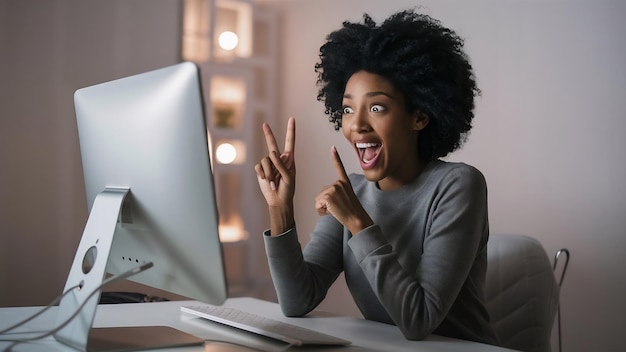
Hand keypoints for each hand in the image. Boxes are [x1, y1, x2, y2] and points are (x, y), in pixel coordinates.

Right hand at [254, 117, 295, 233]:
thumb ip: (281, 164)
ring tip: (273, 182)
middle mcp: (278, 160)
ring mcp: (269, 165)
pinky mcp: (261, 170)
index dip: (290, 131)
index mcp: (289, 160)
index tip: (292, 119)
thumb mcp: (289, 177)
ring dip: (269, 172)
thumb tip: (272, 152)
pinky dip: (263, 174)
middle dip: (268, 134)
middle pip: (272, 144)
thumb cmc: (288, 190)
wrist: (278, 201)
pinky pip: (259, 167)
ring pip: (265, 160)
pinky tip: (267, 181)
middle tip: (264, 124)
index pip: (290, 143)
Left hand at [315, 146, 372, 234]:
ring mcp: (333, 188)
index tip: (333, 148)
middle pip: (322, 192)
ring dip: (324, 207)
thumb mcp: (346, 198)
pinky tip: (332, 211)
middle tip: (338, 208)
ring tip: (336, 210)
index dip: (336, 157)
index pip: (339, 168)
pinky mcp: (328, 196)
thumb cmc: (352, 212)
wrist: (357, 219)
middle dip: (326, 202)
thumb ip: (336, 193)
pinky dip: (322, 210)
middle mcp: (338, 183)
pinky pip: (317, 204)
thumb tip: (325, 199)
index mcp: (345, 182)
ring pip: (319, 199)